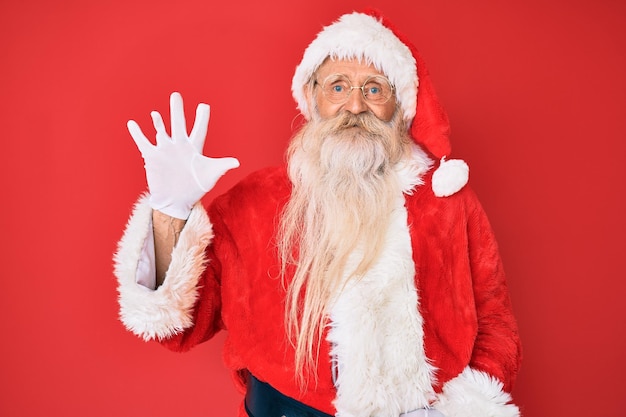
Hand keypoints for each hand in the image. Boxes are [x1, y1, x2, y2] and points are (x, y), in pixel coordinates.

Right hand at [127, 92, 239, 218]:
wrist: (177, 201)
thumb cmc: (195, 188)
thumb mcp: (210, 175)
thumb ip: (222, 166)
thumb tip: (237, 162)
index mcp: (194, 148)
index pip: (199, 130)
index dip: (202, 118)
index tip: (204, 106)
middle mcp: (179, 146)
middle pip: (178, 124)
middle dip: (177, 110)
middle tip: (176, 95)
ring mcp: (165, 150)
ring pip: (161, 131)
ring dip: (158, 121)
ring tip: (155, 113)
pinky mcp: (153, 157)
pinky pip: (143, 142)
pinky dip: (137, 133)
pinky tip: (132, 124)